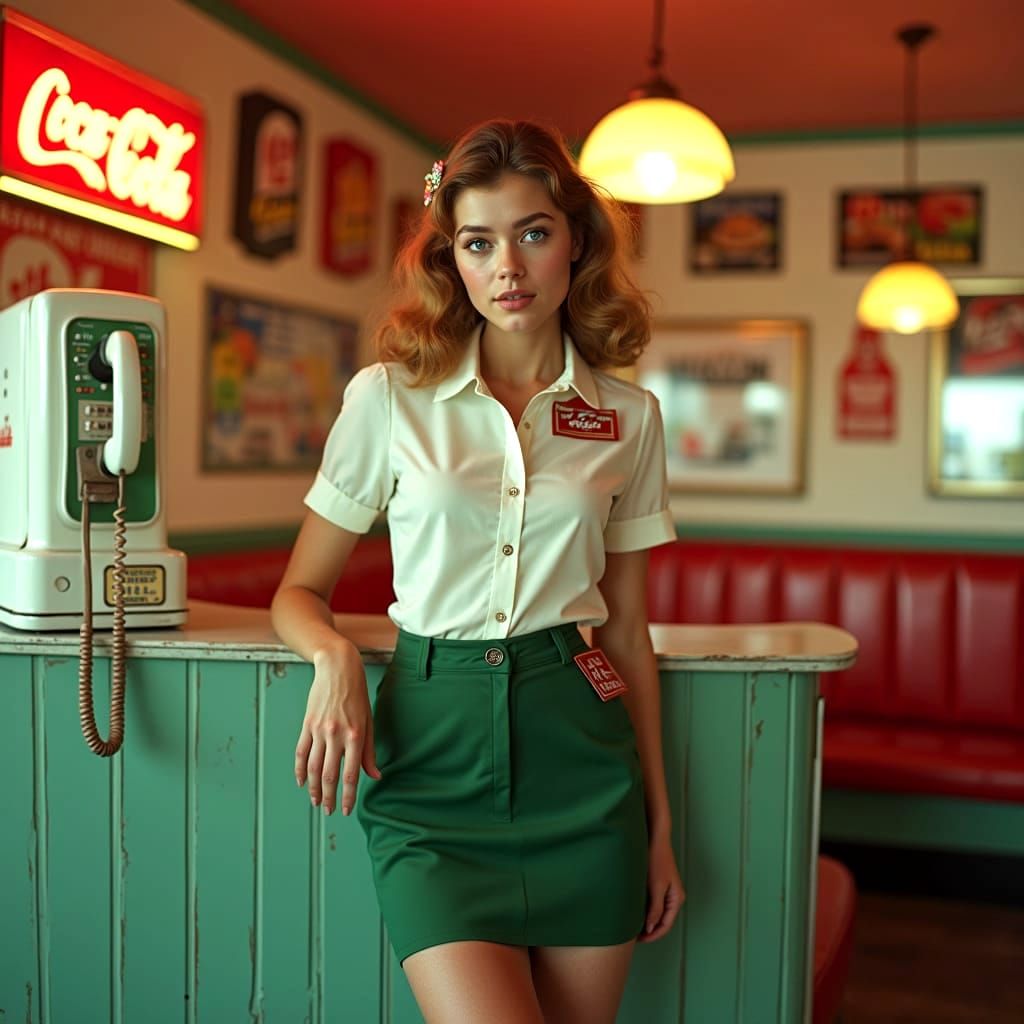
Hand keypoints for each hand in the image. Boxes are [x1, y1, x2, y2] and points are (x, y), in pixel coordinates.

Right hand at [295, 641, 380, 816]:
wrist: (338, 669)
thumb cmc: (357, 696)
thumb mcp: (369, 721)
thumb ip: (369, 751)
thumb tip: (374, 776)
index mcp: (355, 735)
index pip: (350, 774)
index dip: (347, 796)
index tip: (345, 811)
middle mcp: (336, 735)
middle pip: (329, 775)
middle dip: (329, 797)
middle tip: (328, 811)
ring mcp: (319, 730)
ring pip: (314, 767)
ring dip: (314, 788)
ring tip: (316, 801)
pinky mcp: (307, 724)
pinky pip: (301, 752)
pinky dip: (300, 769)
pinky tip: (302, 782)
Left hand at [638, 831, 684, 942]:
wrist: (655, 838)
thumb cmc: (656, 860)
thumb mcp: (655, 886)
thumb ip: (655, 908)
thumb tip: (651, 928)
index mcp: (677, 899)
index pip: (666, 925)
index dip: (652, 935)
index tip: (638, 940)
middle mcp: (674, 897)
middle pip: (663, 920)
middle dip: (649, 930)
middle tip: (632, 936)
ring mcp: (668, 891)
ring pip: (658, 912)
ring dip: (647, 920)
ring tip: (632, 925)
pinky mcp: (660, 885)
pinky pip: (654, 903)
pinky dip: (646, 910)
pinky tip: (634, 911)